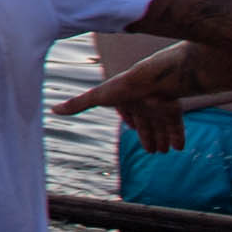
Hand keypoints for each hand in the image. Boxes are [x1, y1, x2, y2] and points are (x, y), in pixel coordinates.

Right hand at [57, 51, 193, 152]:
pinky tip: (179, 148)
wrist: (153, 79)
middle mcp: (144, 103)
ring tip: (165, 151)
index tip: (132, 129)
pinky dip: (178, 136)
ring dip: (163, 139)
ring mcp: (160, 106)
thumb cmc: (124, 87)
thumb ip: (77, 104)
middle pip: (147, 122)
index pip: (130, 113)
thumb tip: (52, 109)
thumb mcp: (97, 98)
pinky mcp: (174, 109)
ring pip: (162, 125)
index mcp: (126, 100)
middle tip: (152, 151)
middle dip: (149, 136)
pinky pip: (177, 125)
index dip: (131, 121)